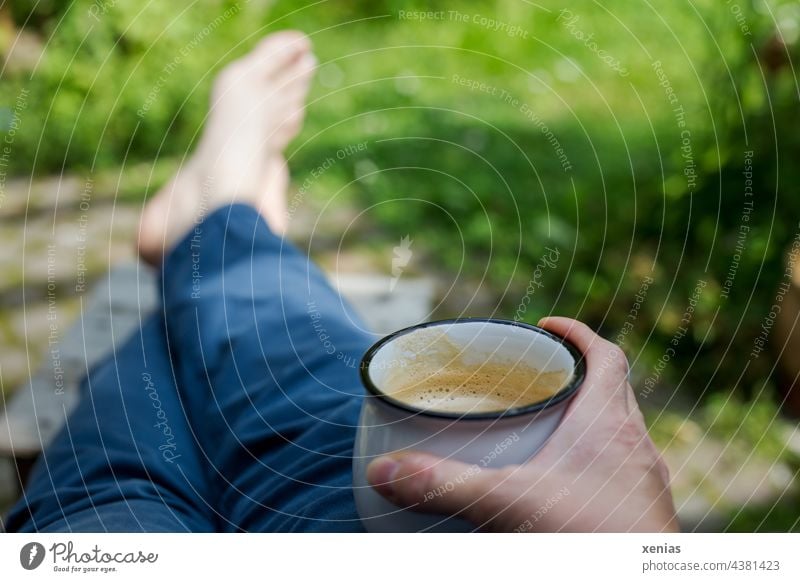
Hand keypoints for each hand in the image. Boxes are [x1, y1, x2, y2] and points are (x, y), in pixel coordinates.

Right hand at [366, 317, 678, 531]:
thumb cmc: (588, 540)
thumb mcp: (507, 504)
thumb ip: (444, 484)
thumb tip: (385, 470)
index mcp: (608, 423)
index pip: (605, 355)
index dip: (577, 333)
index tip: (546, 326)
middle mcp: (636, 446)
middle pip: (614, 389)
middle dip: (577, 374)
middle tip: (538, 378)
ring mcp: (645, 482)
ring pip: (622, 431)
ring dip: (590, 420)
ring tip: (548, 428)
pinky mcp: (644, 516)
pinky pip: (622, 471)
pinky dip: (596, 464)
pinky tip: (566, 486)